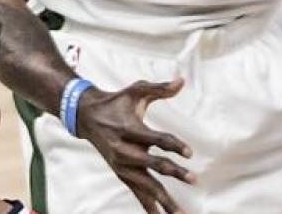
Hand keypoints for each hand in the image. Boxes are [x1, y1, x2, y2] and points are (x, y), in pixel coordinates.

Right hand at [76, 78, 194, 213]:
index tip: (190, 153)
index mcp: (128, 129)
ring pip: (145, 185)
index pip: (155, 140)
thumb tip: (182, 81)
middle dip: (174, 173)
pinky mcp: (120, 173)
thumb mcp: (136, 90)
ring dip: (163, 199)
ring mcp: (121, 165)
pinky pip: (136, 191)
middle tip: (194, 179)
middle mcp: (123, 150)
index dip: (173, 146)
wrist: (86, 116)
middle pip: (152, 165)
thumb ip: (159, 88)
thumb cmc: (116, 101)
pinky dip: (147, 205)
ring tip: (180, 213)